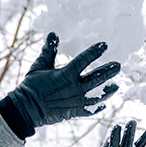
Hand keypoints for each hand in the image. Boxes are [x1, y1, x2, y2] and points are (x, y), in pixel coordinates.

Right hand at [0, 33, 120, 134]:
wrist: (27, 110)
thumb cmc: (32, 86)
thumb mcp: (39, 66)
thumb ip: (49, 51)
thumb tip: (53, 33)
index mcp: (65, 74)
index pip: (84, 60)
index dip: (95, 51)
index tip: (105, 44)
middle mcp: (74, 88)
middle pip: (96, 78)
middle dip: (108, 71)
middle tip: (118, 65)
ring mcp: (76, 101)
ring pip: (97, 95)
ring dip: (108, 90)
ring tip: (117, 86)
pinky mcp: (75, 112)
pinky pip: (90, 110)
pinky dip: (98, 107)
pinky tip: (105, 103)